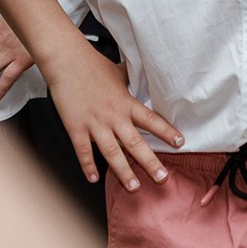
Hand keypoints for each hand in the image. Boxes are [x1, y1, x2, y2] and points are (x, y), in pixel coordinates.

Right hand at [41, 42, 183, 192]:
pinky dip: (88, 166)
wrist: (65, 60)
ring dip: (124, 172)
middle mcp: (113, 116)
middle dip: (150, 163)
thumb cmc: (91, 63)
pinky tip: (93, 178)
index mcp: (125, 102)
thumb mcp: (117, 71)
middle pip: (135, 143)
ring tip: (134, 187)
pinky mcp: (76, 127)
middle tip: (162, 178)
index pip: (151, 120)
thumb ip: (130, 79)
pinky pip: (83, 151)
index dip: (167, 132)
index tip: (180, 143)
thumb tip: (142, 74)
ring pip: (112, 153)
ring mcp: (94, 124)